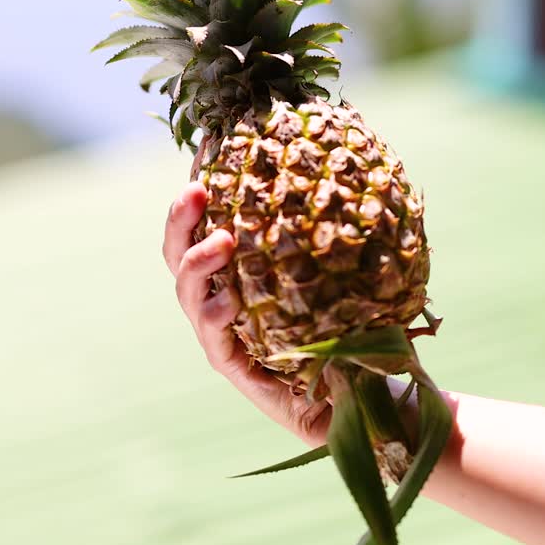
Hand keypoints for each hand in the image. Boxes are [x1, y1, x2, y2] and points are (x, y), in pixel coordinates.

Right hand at [163, 180, 331, 446]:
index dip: (195, 194)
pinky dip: (216, 316)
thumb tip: (338, 161)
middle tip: (195, 190)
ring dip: (198, 263)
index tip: (202, 158)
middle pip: (179, 253)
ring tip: (219, 242)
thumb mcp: (339, 263)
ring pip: (189, 292)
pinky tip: (227, 303)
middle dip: (180, 219)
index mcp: (234, 266)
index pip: (201, 224)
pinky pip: (214, 338)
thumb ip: (328, 222)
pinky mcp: (232, 365)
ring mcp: (220, 331)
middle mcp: (217, 294)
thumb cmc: (351, 318)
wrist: (365, 387)